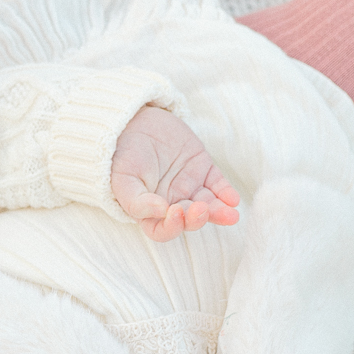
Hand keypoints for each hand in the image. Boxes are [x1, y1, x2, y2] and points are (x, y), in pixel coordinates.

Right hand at [110, 106, 241, 241]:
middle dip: (198, 218)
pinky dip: (226, 192)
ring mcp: (188, 186)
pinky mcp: (202, 168)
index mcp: (149, 211)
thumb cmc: (121, 155)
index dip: (172, 228)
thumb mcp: (122, 179)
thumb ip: (136, 201)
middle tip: (201, 209)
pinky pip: (217, 184)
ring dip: (219, 211)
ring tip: (231, 214)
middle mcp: (170, 203)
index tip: (174, 212)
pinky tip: (232, 199)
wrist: (132, 122)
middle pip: (188, 219)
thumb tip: (161, 211)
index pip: (163, 230)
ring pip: (207, 205)